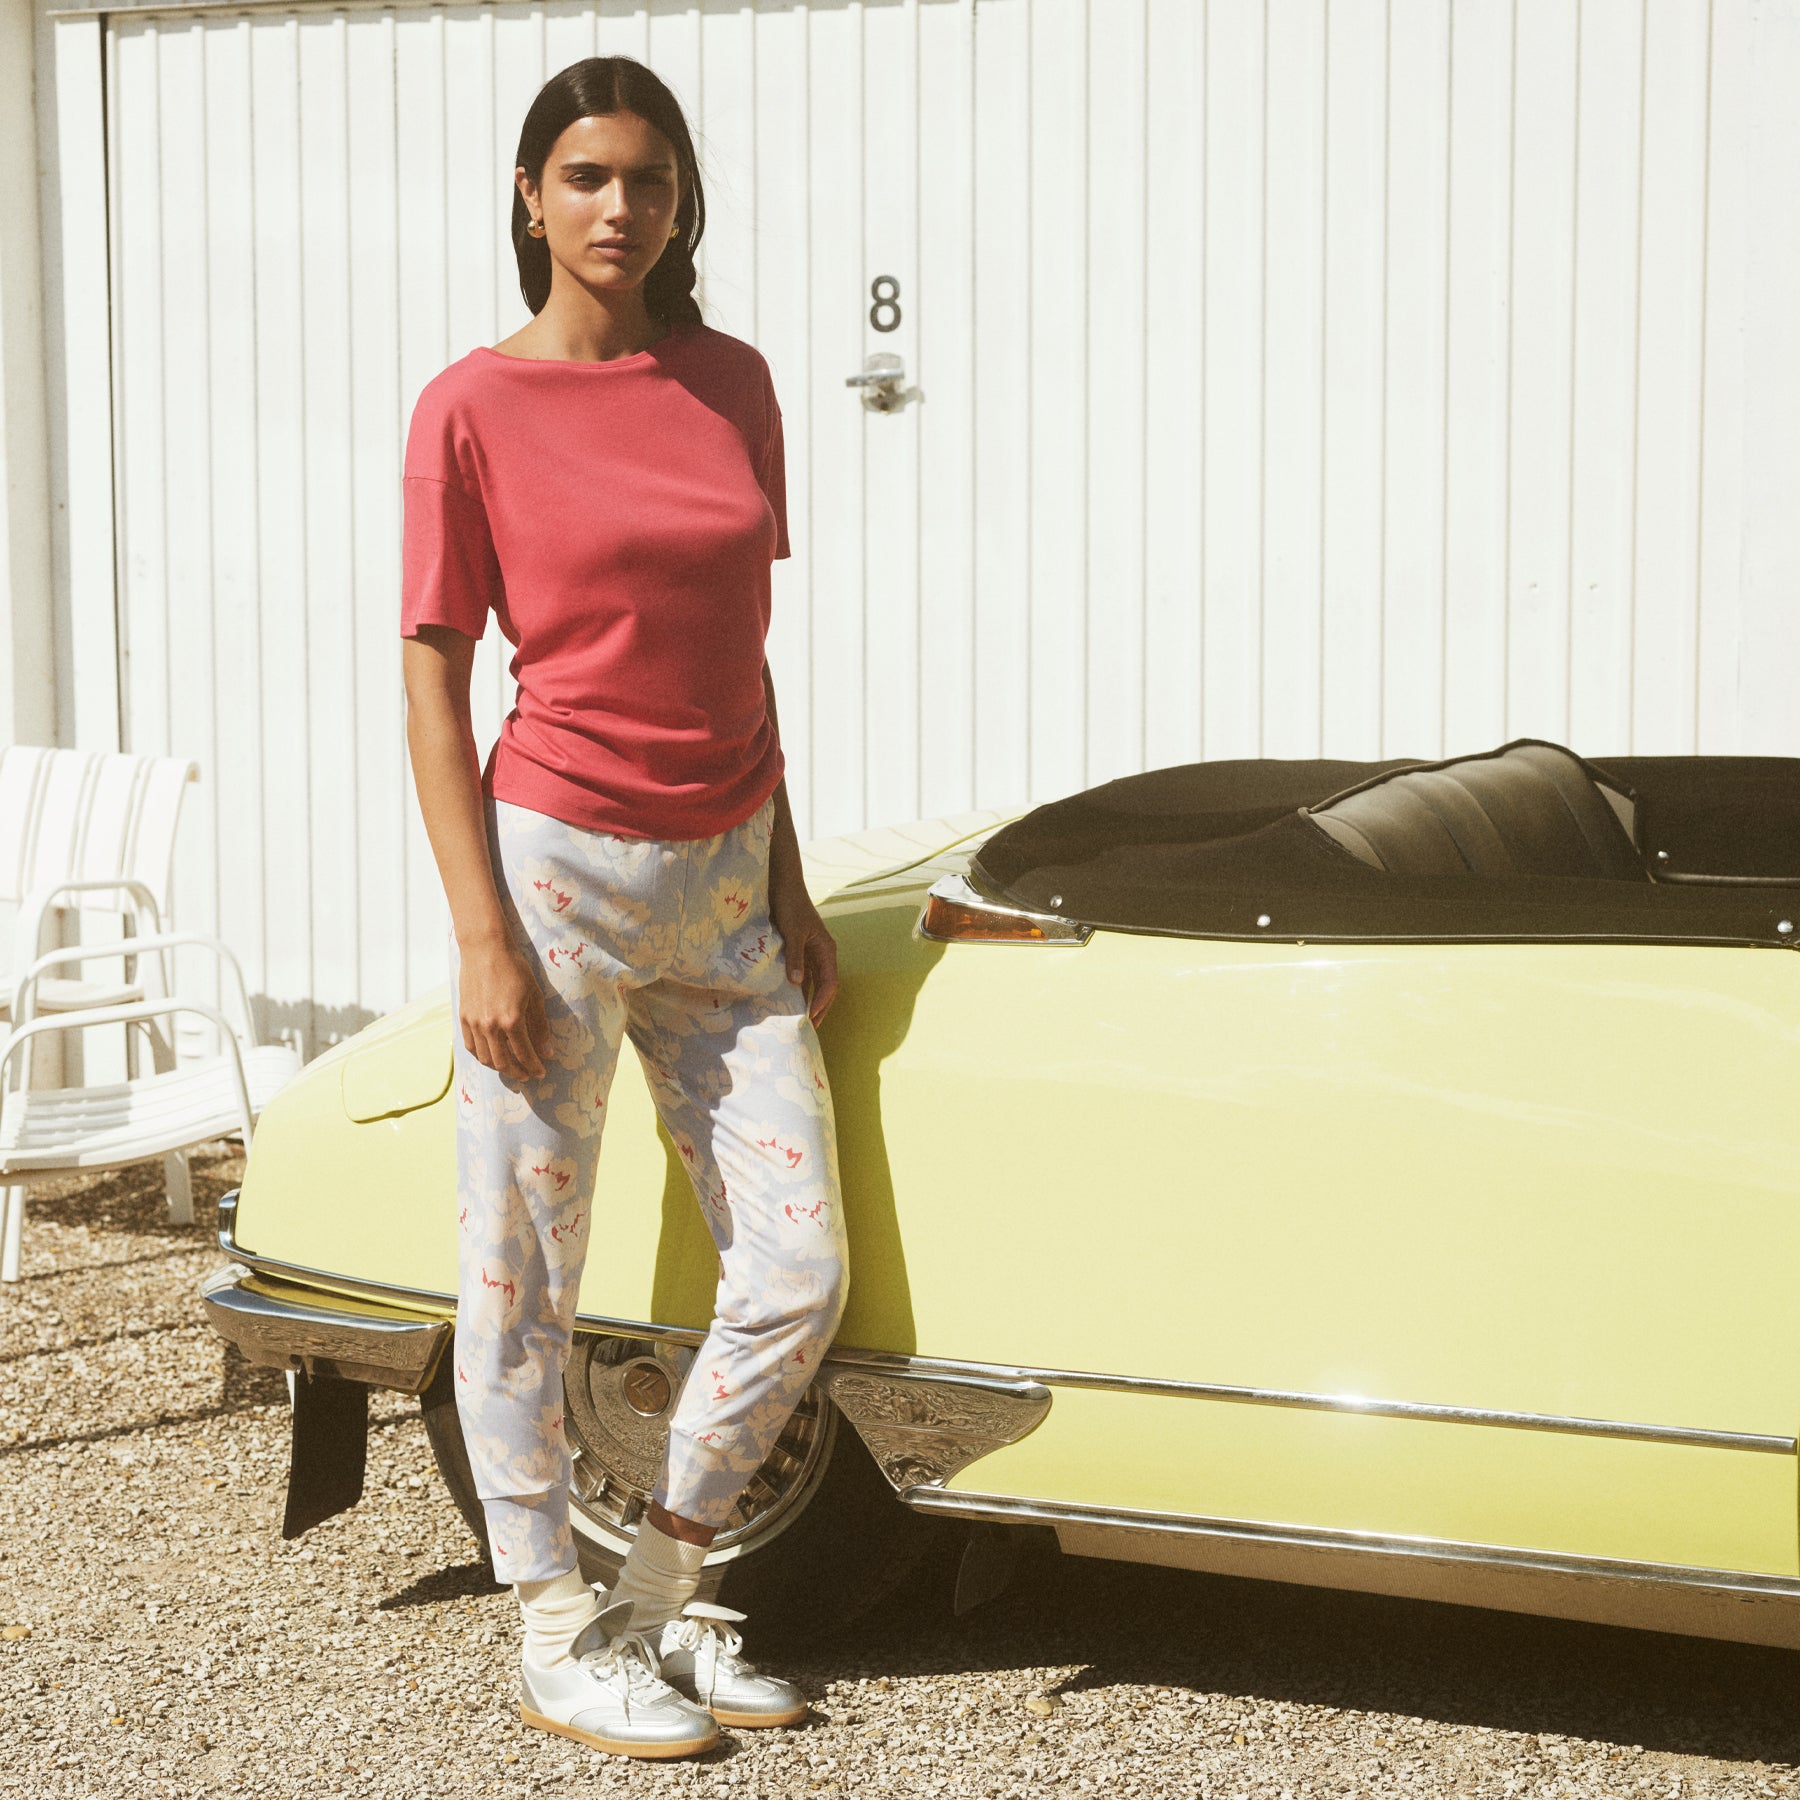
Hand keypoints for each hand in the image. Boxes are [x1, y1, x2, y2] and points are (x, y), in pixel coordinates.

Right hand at [458, 935, 550, 1080]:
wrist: (485, 950)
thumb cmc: (515, 969)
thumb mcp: (535, 996)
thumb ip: (540, 1027)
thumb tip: (547, 1052)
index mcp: (512, 1020)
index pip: (524, 1054)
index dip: (534, 1067)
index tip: (541, 1072)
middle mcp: (490, 1026)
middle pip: (503, 1062)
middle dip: (518, 1072)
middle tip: (528, 1075)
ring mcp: (474, 1023)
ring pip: (485, 1058)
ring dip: (499, 1067)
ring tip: (511, 1067)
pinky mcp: (463, 1018)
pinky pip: (471, 1046)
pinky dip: (482, 1056)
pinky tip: (492, 1056)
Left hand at [770, 880, 838, 1024]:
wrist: (782, 884)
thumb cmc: (790, 905)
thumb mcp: (793, 932)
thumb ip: (795, 957)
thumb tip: (797, 983)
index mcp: (826, 950)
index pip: (830, 984)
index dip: (822, 1002)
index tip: (810, 1018)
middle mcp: (821, 955)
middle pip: (825, 988)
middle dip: (819, 1008)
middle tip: (809, 1029)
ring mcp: (810, 954)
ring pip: (813, 984)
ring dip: (808, 1001)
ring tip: (799, 1021)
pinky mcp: (797, 951)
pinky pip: (801, 976)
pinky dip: (797, 990)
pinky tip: (788, 1001)